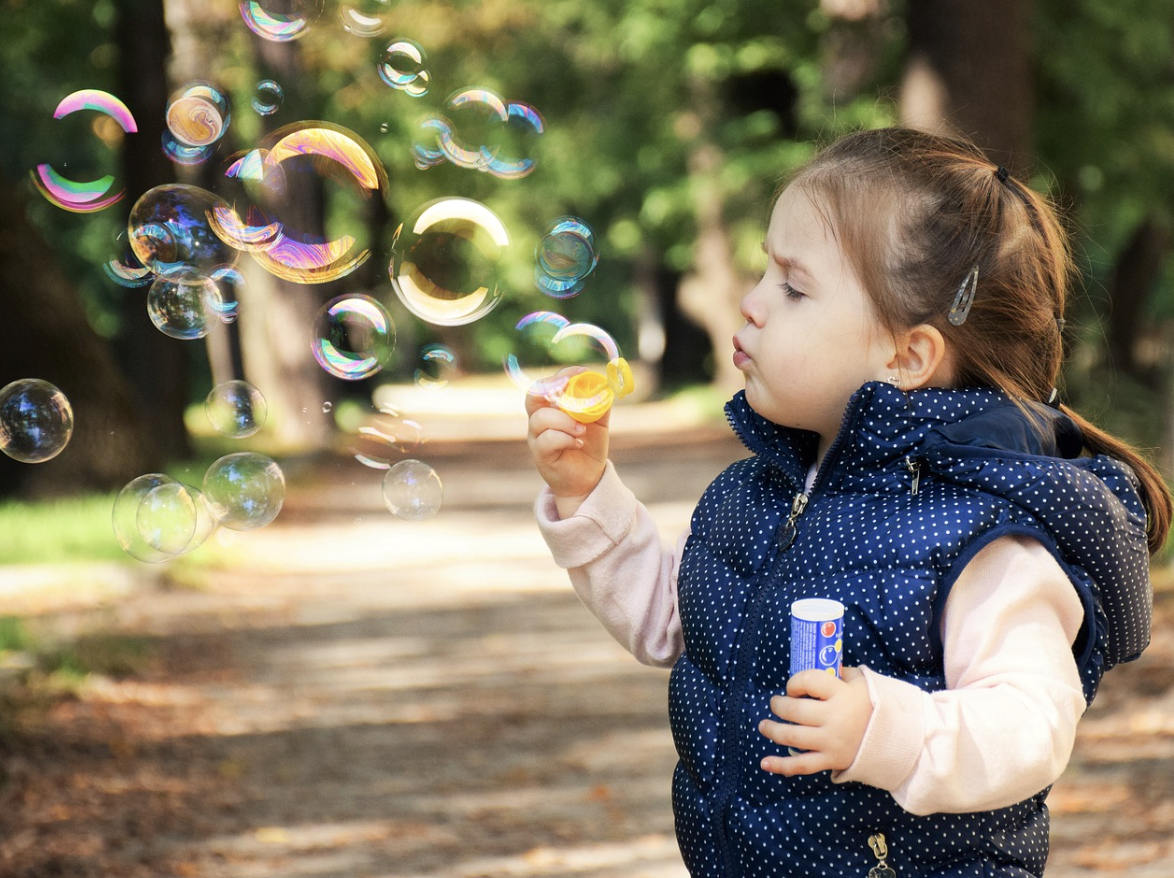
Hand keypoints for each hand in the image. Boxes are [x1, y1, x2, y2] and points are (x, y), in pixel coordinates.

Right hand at [526, 376, 609, 516]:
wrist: (588, 478)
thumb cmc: (589, 446)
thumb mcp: (599, 422)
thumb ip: (600, 403)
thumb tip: (606, 385)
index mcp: (551, 407)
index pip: (548, 384)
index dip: (562, 374)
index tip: (583, 372)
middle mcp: (539, 420)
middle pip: (533, 396)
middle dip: (551, 387)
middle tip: (570, 388)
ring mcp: (537, 437)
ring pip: (540, 418)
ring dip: (564, 420)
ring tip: (582, 429)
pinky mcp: (540, 455)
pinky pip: (546, 440)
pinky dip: (565, 438)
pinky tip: (578, 442)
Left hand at [757, 667, 871, 775]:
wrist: (897, 739)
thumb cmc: (874, 706)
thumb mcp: (862, 682)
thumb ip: (840, 674)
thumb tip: (820, 668)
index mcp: (842, 694)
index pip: (807, 681)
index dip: (794, 682)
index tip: (793, 688)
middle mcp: (834, 718)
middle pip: (795, 711)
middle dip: (779, 706)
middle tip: (774, 704)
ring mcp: (831, 741)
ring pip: (792, 737)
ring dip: (773, 731)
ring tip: (764, 726)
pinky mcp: (831, 760)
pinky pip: (802, 765)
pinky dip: (781, 766)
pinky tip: (765, 763)